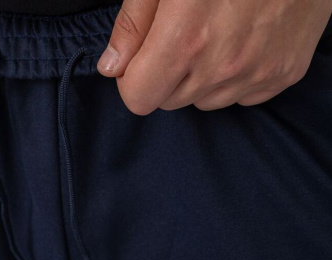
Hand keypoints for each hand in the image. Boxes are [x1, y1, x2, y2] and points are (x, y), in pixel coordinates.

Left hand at [97, 0, 331, 113]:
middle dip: (167, 75)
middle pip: (170, 101)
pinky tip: (245, 40)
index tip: (142, 58)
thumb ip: (133, 24)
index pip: (139, 99)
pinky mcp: (283, 74)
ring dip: (202, 78)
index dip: (134, 79)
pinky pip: (241, 96)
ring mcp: (257, 74)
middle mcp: (222, 67)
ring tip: (219, 33)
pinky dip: (236, 77)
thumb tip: (111, 68)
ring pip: (205, 102)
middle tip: (185, 33)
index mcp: (186, 39)